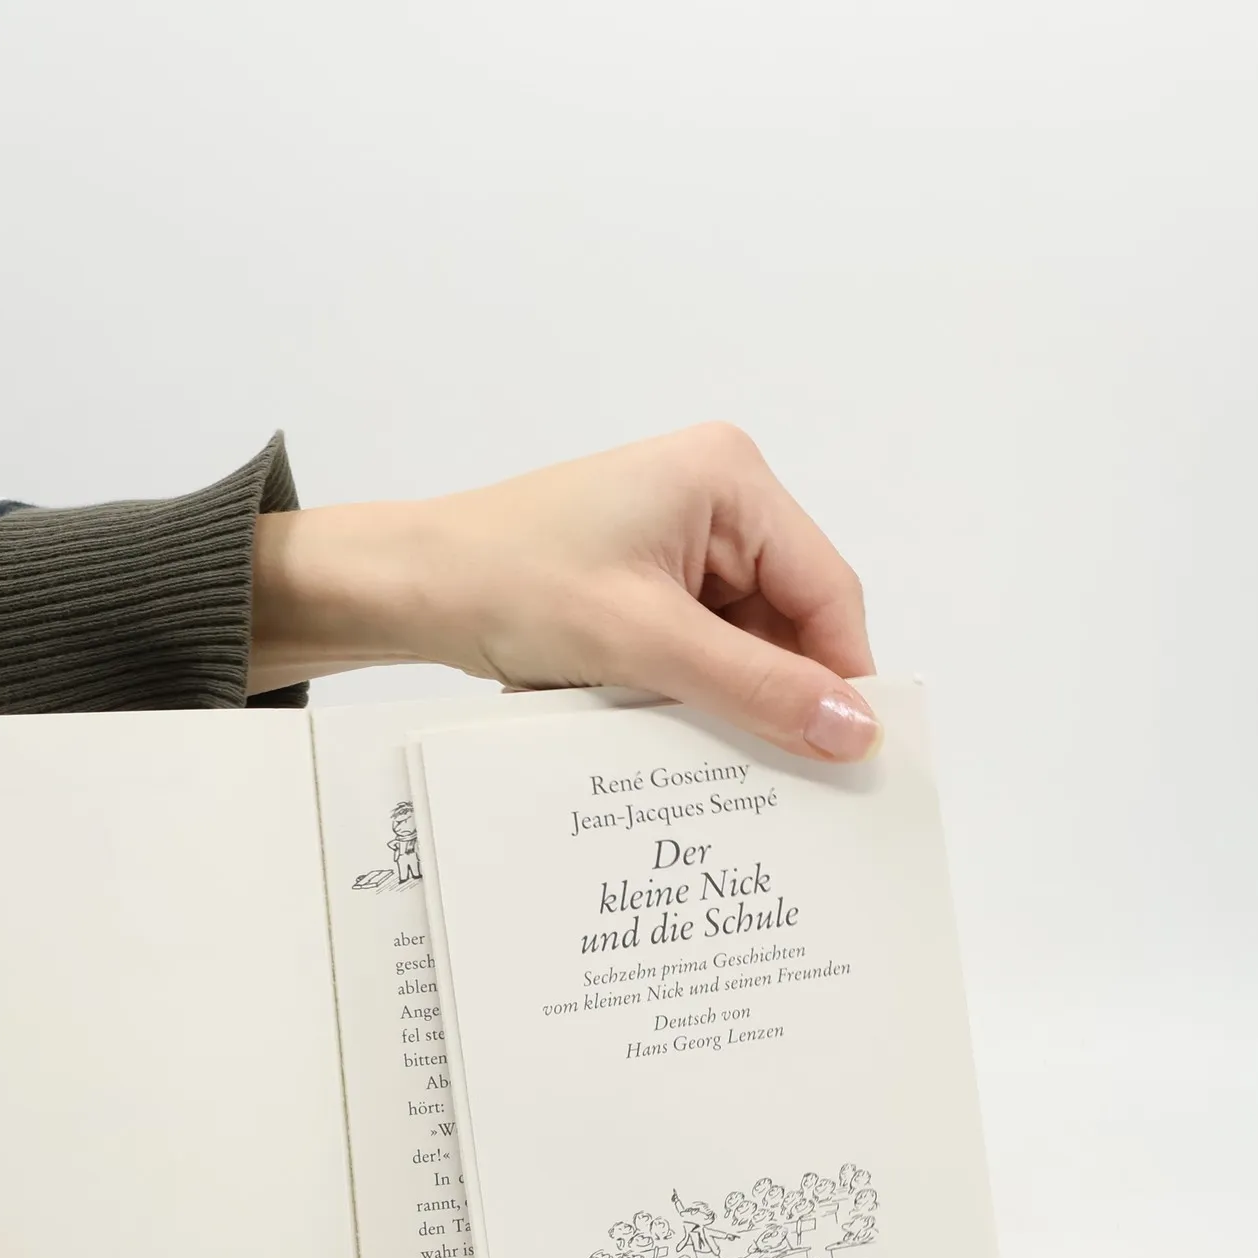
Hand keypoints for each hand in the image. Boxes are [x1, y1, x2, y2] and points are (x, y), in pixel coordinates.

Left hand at [251, 423, 878, 759]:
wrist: (400, 587)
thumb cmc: (505, 584)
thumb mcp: (642, 641)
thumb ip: (756, 687)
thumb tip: (857, 732)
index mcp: (729, 479)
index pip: (826, 589)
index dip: (841, 676)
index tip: (851, 758)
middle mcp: (714, 498)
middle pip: (788, 617)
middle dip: (776, 690)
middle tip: (784, 778)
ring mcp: (677, 538)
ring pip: (741, 640)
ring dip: (723, 695)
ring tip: (706, 754)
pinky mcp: (642, 578)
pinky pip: (695, 645)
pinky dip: (683, 688)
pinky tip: (660, 726)